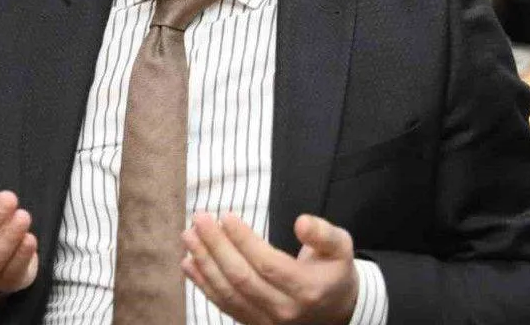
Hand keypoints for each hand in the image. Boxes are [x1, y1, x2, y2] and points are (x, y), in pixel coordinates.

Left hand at [182, 212, 357, 324]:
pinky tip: (188, 263)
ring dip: (204, 263)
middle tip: (199, 218)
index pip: (267, 264)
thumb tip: (301, 222)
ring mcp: (267, 322)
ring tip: (189, 236)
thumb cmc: (334, 272)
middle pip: (242, 278)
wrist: (336, 311)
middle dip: (216, 246)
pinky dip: (203, 284)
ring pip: (228, 294)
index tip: (225, 216)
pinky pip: (224, 305)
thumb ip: (324, 233)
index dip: (243, 240)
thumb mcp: (341, 247)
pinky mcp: (253, 324)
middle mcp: (285, 311)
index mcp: (307, 289)